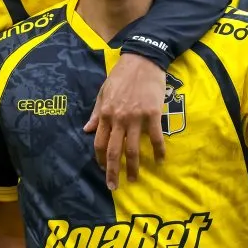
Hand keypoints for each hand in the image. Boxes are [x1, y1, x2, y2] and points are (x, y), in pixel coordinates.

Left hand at [84, 53, 165, 189]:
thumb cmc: (122, 75)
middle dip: (113, 172)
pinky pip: (155, 137)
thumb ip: (96, 113)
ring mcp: (136, 117)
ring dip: (133, 167)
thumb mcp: (104, 92)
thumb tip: (87, 130)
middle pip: (114, 151)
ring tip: (134, 179)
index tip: (103, 170)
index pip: (99, 142)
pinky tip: (160, 160)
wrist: (143, 59)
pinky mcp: (153, 114)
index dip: (100, 159)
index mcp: (106, 114)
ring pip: (133, 149)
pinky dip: (158, 151)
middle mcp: (119, 119)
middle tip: (114, 187)